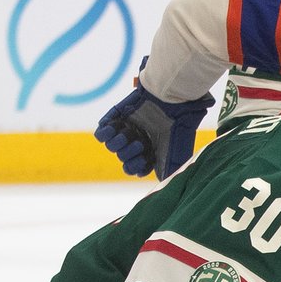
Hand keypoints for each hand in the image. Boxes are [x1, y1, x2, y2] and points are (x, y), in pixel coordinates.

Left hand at [93, 83, 214, 178]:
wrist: (172, 99)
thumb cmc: (178, 126)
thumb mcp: (177, 152)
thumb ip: (168, 168)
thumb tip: (161, 182)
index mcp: (151, 151)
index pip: (136, 167)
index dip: (136, 167)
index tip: (142, 162)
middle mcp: (138, 141)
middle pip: (124, 158)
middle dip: (129, 154)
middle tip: (140, 144)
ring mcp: (126, 129)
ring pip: (112, 147)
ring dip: (118, 144)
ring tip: (126, 135)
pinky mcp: (117, 118)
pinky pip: (102, 132)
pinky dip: (105, 134)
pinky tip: (113, 130)